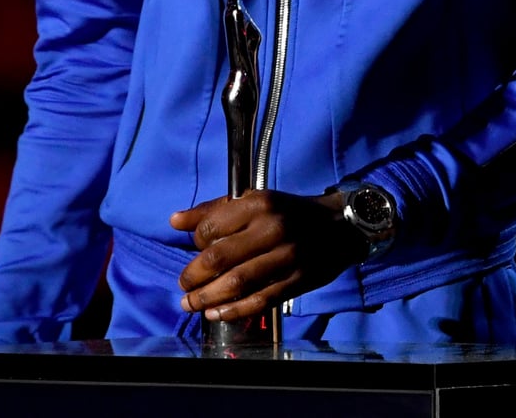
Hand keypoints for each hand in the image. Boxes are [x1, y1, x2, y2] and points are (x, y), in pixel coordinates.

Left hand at [169, 189, 366, 323]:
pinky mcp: (298, 280)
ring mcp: (287, 256)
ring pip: (236, 282)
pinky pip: (260, 300)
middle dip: (194, 276)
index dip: (195, 243)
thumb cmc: (289, 213)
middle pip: (219, 257)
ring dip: (207, 298)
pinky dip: (234, 311)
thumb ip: (214, 210)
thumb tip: (174, 221)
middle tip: (184, 286)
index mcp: (258, 204)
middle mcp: (272, 228)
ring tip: (192, 304)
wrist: (340, 226)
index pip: (211, 227)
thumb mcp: (255, 200)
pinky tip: (217, 314)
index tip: (196, 251)